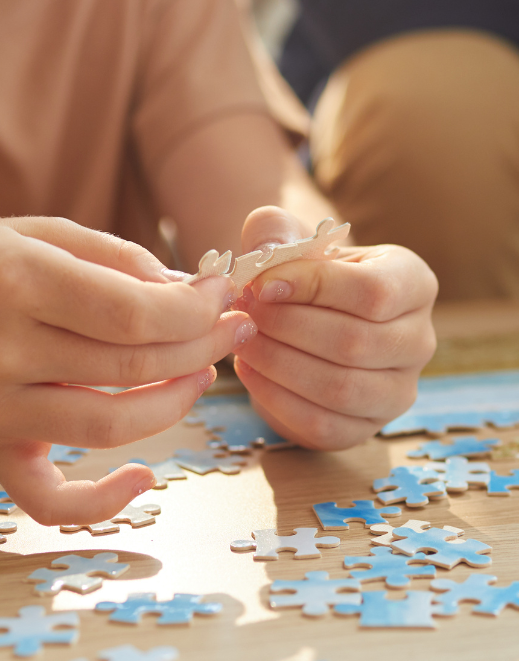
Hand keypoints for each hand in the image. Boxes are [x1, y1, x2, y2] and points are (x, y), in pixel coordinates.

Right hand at [0, 217, 253, 523]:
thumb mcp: (34, 232)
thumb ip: (114, 256)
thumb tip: (190, 294)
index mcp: (15, 280)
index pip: (131, 311)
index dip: (193, 311)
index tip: (222, 298)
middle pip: (130, 367)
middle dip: (199, 349)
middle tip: (231, 333)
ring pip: (109, 427)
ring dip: (174, 405)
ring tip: (199, 376)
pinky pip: (49, 501)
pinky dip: (102, 502)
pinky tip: (143, 475)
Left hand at [231, 206, 437, 448]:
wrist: (301, 319)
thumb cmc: (300, 276)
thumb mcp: (289, 240)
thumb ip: (274, 233)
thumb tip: (265, 255)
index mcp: (413, 283)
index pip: (374, 291)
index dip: (312, 288)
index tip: (261, 285)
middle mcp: (419, 339)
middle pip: (355, 342)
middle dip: (286, 328)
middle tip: (244, 315)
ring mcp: (399, 390)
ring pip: (341, 388)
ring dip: (278, 364)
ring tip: (242, 341)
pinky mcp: (366, 427)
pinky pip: (323, 424)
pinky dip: (276, 399)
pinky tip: (249, 372)